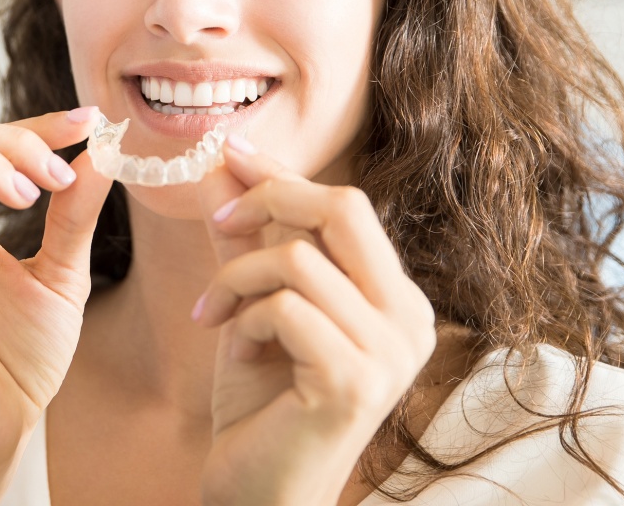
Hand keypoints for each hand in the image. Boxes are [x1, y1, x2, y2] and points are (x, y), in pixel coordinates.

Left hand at [194, 138, 437, 505]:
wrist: (259, 493)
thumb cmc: (263, 399)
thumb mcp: (256, 302)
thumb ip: (248, 237)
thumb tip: (222, 166)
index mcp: (396, 296)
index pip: (346, 207)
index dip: (285, 174)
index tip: (232, 152)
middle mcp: (409, 318)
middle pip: (344, 208)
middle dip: (271, 198)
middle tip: (221, 220)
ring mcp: (390, 351)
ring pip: (300, 257)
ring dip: (238, 277)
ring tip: (214, 313)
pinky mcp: (355, 380)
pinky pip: (285, 307)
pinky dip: (245, 318)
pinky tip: (235, 352)